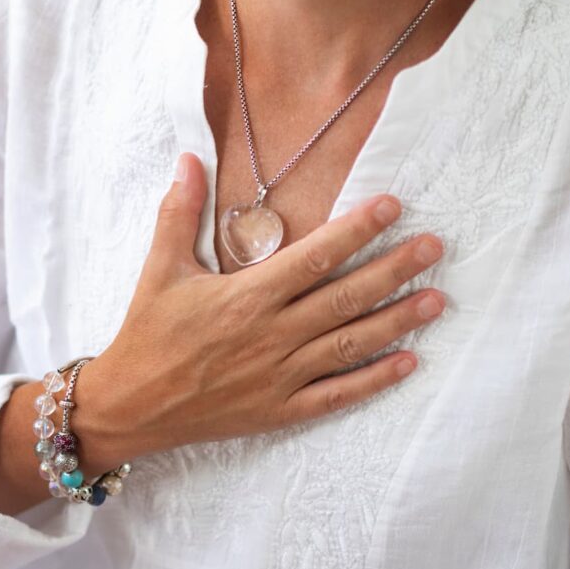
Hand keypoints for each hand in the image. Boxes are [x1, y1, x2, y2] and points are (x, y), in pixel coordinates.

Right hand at [75, 152, 444, 470]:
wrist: (132, 405)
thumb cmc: (147, 334)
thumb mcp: (158, 269)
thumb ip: (179, 213)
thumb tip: (188, 158)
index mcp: (247, 295)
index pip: (315, 256)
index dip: (358, 229)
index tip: (393, 207)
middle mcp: (272, 334)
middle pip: (346, 296)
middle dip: (395, 269)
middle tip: (435, 248)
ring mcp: (280, 376)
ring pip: (351, 343)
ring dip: (397, 320)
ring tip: (437, 300)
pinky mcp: (280, 410)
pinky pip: (337, 395)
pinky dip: (374, 380)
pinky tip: (408, 362)